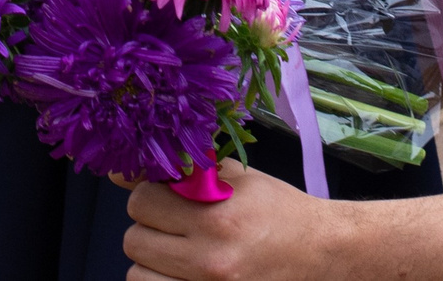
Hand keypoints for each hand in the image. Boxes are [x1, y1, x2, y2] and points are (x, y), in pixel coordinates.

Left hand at [123, 160, 346, 280]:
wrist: (321, 253)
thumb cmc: (279, 213)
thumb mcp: (237, 179)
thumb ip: (182, 171)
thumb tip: (121, 171)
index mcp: (217, 217)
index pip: (142, 201)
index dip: (151, 195)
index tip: (167, 197)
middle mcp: (211, 260)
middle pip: (134, 240)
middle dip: (149, 228)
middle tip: (174, 226)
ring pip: (138, 276)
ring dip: (152, 262)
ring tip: (179, 253)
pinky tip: (184, 272)